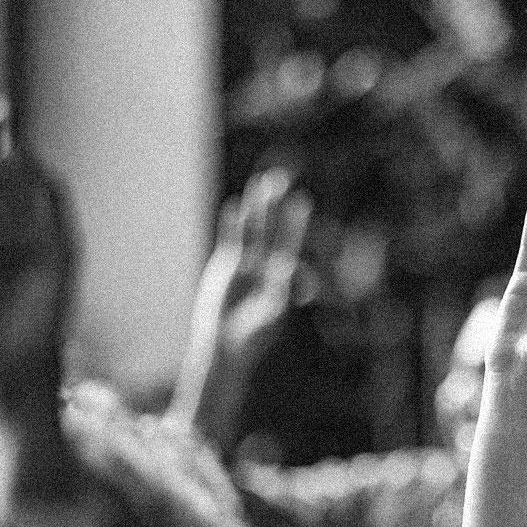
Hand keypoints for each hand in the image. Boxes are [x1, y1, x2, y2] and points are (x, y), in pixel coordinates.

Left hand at [0, 123, 73, 405]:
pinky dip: (40, 185)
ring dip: (19, 159)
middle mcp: (24, 231)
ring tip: (0, 134)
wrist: (5, 370)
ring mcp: (46, 241)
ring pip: (34, 187)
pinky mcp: (66, 253)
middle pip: (14, 175)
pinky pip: (57, 210)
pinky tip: (21, 165)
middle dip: (4, 143)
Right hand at [191, 167, 310, 371]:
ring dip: (255, 209)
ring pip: (250, 230)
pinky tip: (234, 205)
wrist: (226, 346)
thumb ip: (283, 288)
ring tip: (260, 185)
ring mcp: (244, 264)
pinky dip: (230, 224)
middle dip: (275, 207)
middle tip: (280, 180)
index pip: (289, 242)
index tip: (303, 201)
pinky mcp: (224, 267)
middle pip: (270, 229)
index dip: (295, 223)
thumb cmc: (255, 335)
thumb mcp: (274, 311)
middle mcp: (264, 266)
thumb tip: (291, 266)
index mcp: (281, 275)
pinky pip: (228, 240)